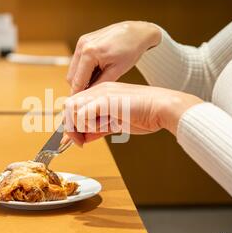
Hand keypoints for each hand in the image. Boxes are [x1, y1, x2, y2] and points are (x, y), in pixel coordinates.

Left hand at [63, 82, 202, 145]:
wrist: (161, 109)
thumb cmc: (144, 115)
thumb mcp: (115, 124)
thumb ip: (98, 128)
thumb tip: (83, 138)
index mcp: (100, 92)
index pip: (75, 105)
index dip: (71, 123)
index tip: (75, 139)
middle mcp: (98, 90)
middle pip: (69, 106)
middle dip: (70, 127)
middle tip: (78, 141)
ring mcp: (101, 94)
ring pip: (72, 109)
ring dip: (78, 126)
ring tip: (90, 135)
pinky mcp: (105, 101)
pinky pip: (83, 114)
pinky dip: (86, 125)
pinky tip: (98, 129)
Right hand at [67, 21, 161, 93]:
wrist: (136, 32)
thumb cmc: (131, 49)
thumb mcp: (116, 71)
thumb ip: (99, 85)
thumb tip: (88, 96)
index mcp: (90, 53)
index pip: (77, 81)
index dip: (78, 96)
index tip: (79, 106)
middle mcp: (82, 45)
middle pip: (71, 76)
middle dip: (79, 87)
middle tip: (91, 96)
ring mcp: (82, 42)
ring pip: (73, 69)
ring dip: (81, 78)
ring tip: (97, 82)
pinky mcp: (84, 40)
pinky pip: (78, 60)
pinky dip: (84, 69)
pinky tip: (97, 72)